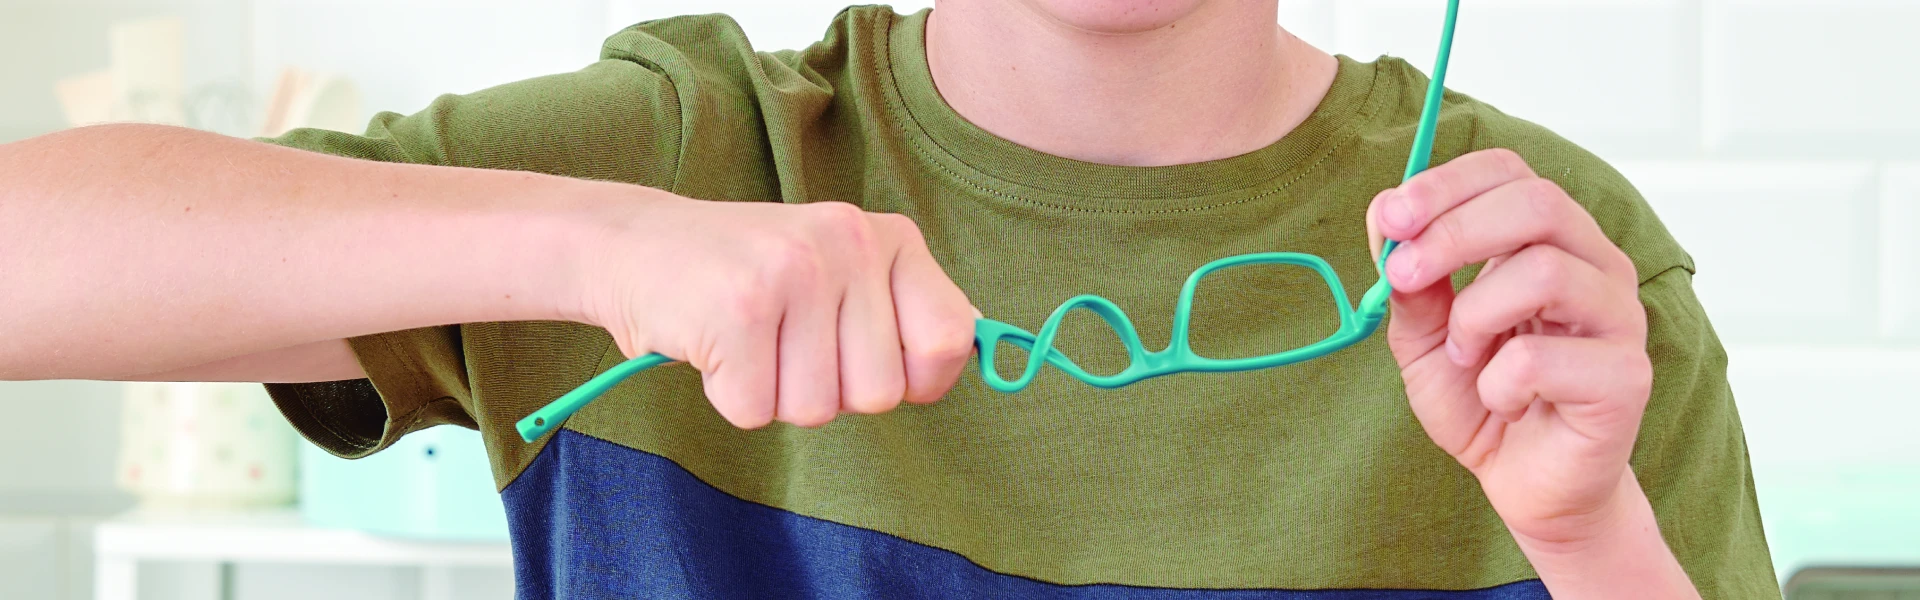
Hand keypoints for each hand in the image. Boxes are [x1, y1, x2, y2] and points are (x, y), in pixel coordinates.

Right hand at [578, 191, 978, 429]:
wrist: (636, 243)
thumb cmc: (748, 275)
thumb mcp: (841, 271)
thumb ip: (903, 308)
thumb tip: (973, 345)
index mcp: (887, 236)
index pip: (951, 339)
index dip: (918, 379)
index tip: (869, 364)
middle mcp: (849, 242)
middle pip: (880, 393)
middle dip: (829, 391)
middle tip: (785, 342)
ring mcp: (794, 271)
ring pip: (817, 410)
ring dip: (775, 395)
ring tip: (750, 339)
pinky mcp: (737, 309)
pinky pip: (756, 410)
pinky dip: (730, 396)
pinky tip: (716, 346)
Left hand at [1366, 149, 1653, 547]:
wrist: (1525, 484)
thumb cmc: (1484, 399)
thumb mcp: (1423, 338)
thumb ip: (1410, 284)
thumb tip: (1388, 224)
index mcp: (1550, 239)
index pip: (1510, 172)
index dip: (1446, 184)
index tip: (1392, 217)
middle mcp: (1596, 264)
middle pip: (1538, 202)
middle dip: (1453, 231)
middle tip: (1400, 275)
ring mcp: (1619, 317)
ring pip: (1545, 270)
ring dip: (1476, 315)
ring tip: (1466, 355)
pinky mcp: (1627, 378)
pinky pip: (1543, 359)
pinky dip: (1499, 383)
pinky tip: (1504, 400)